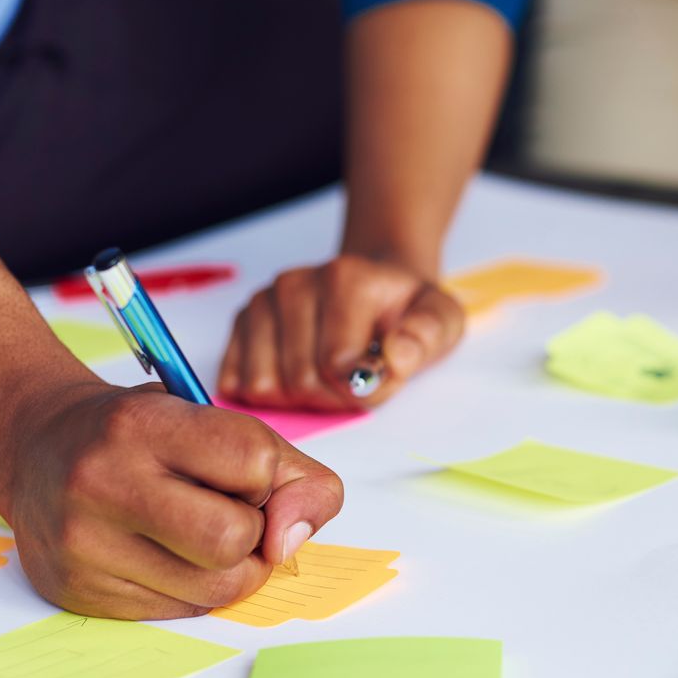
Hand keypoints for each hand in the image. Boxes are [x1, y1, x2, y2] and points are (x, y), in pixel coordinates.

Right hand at [0, 380, 342, 619]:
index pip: (254, 463)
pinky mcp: (78, 592)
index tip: (242, 474)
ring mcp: (83, 543)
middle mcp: (102, 481)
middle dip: (252, 533)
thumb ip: (287, 470)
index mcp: (142, 423)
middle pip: (235, 540)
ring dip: (230, 568)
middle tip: (227, 513)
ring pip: (216, 588)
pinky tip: (163, 555)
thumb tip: (295, 539)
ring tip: (197, 535)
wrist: (35, 445)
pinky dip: (192, 589)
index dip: (266, 477)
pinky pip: (181, 612)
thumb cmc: (138, 434)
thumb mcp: (211, 419)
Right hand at [218, 255, 464, 411]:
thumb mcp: (440, 318)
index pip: (338, 366)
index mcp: (345, 278)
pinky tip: (296, 374)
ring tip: (329, 375)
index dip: (365, 387)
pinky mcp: (241, 321)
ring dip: (300, 398)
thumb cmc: (405, 308)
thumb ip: (426, 338)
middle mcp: (294, 282)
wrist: (377, 283)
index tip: (383, 372)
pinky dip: (268, 392)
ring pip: (264, 386)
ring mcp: (262, 301)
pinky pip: (237, 381)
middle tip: (357, 379)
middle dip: (333, 396)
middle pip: (299, 381)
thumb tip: (396, 359)